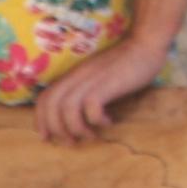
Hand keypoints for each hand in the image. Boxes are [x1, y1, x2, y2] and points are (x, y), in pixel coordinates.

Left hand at [32, 36, 167, 145]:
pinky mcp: (108, 83)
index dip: (41, 119)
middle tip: (70, 142)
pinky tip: (109, 122)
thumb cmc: (124, 64)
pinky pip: (91, 106)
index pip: (45, 98)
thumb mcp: (96, 77)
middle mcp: (77, 77)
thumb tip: (77, 116)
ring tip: (90, 135)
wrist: (145, 44)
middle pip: (51, 105)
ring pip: (67, 108)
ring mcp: (91, 79)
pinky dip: (96, 119)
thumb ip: (84, 90)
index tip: (46, 137)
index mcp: (72, 76)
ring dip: (76, 128)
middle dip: (55, 128)